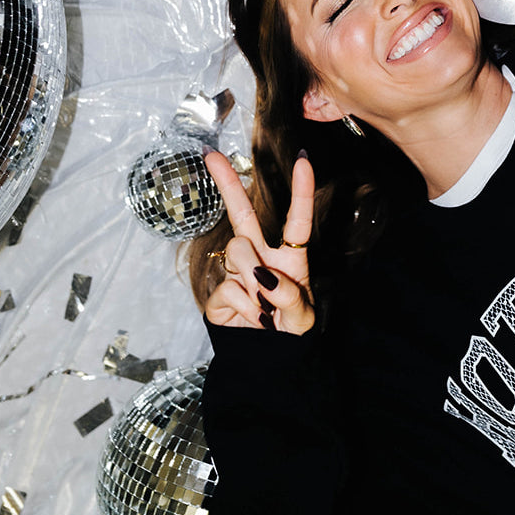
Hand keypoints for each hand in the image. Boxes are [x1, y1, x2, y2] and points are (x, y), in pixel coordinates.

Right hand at [203, 150, 315, 334]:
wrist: (265, 360)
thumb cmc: (288, 332)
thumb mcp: (302, 317)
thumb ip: (290, 296)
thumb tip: (263, 276)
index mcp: (289, 257)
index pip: (297, 219)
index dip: (302, 190)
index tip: (304, 158)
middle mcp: (261, 256)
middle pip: (243, 214)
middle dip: (227, 182)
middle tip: (210, 155)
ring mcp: (238, 272)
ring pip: (238, 250)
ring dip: (254, 278)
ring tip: (266, 309)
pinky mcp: (219, 292)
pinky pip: (231, 287)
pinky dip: (247, 307)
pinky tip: (254, 320)